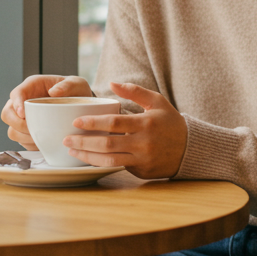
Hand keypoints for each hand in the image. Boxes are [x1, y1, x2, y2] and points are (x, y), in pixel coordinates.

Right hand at [0, 75, 92, 149]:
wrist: (80, 107)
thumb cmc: (76, 92)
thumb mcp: (77, 84)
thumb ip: (68, 85)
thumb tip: (53, 92)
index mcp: (32, 86)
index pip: (16, 94)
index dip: (16, 104)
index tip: (23, 114)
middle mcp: (23, 102)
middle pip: (7, 114)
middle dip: (17, 124)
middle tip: (32, 128)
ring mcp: (23, 118)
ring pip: (12, 130)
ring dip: (23, 136)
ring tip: (40, 137)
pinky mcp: (27, 132)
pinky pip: (21, 141)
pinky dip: (30, 144)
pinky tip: (43, 142)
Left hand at [63, 82, 186, 179]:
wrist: (190, 148)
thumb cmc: (170, 122)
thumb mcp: (157, 101)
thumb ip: (135, 91)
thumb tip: (111, 83)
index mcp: (146, 123)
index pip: (114, 123)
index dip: (93, 123)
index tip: (76, 121)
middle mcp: (144, 143)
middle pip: (107, 144)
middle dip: (83, 142)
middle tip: (67, 139)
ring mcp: (143, 159)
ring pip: (109, 161)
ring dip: (88, 157)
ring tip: (72, 152)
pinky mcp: (142, 171)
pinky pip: (118, 168)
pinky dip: (101, 163)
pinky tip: (89, 158)